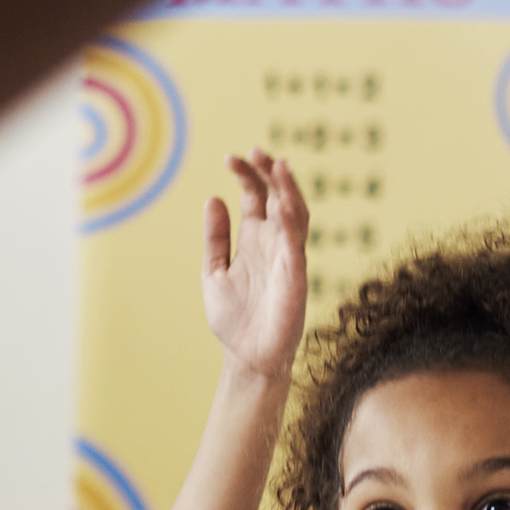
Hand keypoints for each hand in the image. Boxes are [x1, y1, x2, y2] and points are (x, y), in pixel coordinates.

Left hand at [201, 150, 310, 376]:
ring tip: (277, 166)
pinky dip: (290, 224)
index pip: (255, 196)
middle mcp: (274, 244)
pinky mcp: (295, 277)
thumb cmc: (234, 319)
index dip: (246, 175)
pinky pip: (296, 245)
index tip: (230, 158)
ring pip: (295, 214)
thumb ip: (216, 238)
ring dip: (288, 190)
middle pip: (278, 197)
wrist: (247, 357)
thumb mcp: (214, 271)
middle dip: (269, 173)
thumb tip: (213, 199)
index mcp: (254, 240)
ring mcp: (287, 258)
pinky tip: (280, 205)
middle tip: (256, 152)